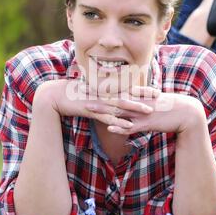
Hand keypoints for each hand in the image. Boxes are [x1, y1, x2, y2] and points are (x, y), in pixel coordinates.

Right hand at [33, 80, 160, 130]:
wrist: (56, 95)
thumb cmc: (74, 94)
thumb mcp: (92, 93)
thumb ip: (103, 95)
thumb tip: (113, 98)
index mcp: (106, 89)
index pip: (128, 88)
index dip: (143, 89)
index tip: (156, 90)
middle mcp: (105, 94)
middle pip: (129, 94)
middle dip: (144, 96)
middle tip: (159, 97)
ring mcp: (99, 102)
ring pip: (121, 105)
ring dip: (135, 108)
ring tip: (148, 111)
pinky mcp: (92, 110)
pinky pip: (108, 117)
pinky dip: (118, 122)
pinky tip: (127, 126)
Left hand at [86, 86, 205, 134]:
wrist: (186, 113)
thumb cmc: (170, 108)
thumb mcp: (154, 101)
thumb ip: (142, 100)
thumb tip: (133, 100)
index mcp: (138, 96)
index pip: (116, 91)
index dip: (101, 89)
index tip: (88, 87)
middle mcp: (137, 102)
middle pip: (113, 98)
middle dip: (97, 96)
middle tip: (81, 93)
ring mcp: (141, 113)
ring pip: (118, 111)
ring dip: (103, 110)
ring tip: (88, 108)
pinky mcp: (147, 123)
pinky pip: (131, 126)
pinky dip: (120, 127)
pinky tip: (109, 127)